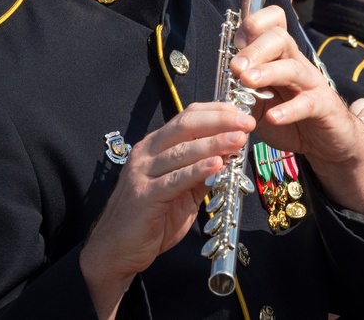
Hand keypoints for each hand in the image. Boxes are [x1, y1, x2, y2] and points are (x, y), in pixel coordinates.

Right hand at [80, 102, 254, 318]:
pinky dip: (198, 170)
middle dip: (219, 121)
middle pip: (185, 126)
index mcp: (155, 146)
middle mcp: (146, 153)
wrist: (117, 251)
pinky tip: (218, 164)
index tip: (242, 112)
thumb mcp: (182, 191)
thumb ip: (202, 172)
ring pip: (181, 151)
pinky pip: (175, 180)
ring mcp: (142, 173)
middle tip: (246, 122)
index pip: (187, 117)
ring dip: (214, 143)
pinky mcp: (144, 196)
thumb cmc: (151, 219)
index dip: (216, 112)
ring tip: (239, 139)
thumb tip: (229, 154)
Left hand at [231, 5, 363, 216]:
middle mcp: (296, 63)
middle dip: (254, 49)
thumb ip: (243, 91)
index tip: (237, 42)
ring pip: (292, 67)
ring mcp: (312, 83)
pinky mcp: (323, 106)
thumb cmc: (290, 119)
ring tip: (248, 81)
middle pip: (280, 38)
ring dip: (268, 72)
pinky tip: (273, 117)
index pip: (273, 22)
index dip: (255, 23)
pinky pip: (308, 103)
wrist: (326, 143)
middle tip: (236, 67)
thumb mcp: (259, 104)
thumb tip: (222, 82)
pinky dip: (289, 110)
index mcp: (280, 57)